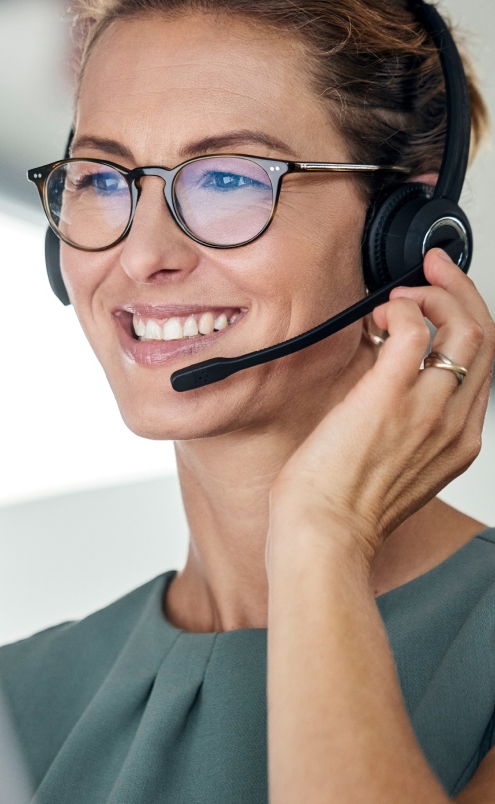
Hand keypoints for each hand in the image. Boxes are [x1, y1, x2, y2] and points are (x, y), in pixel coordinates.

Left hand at [269, 248, 494, 565]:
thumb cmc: (344, 506)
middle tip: (433, 269)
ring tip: (400, 296)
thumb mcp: (395, 463)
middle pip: (484, 337)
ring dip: (434, 295)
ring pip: (464, 328)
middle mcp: (454, 422)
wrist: (325, 533)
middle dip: (461, 291)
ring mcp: (428, 408)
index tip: (445, 296)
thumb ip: (404, 420)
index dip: (467, 319)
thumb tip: (384, 369)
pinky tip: (380, 314)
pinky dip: (402, 309)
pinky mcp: (390, 396)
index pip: (483, 363)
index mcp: (458, 439)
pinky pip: (415, 330)